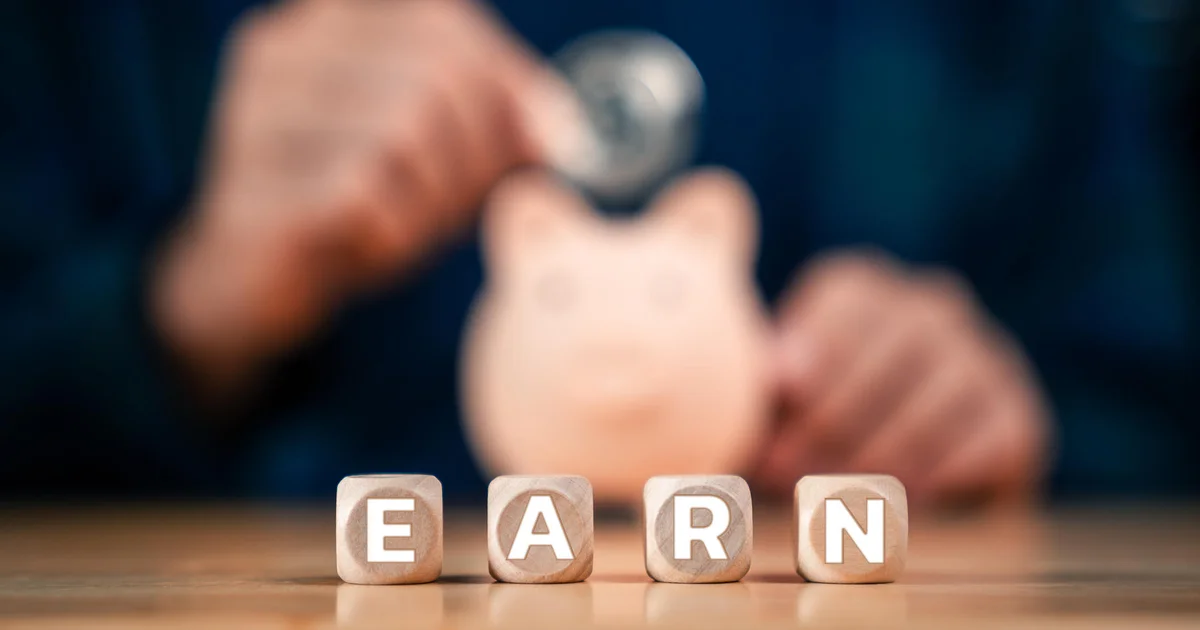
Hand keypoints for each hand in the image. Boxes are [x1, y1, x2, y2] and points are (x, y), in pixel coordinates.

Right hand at [152, 0, 571, 398]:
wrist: (246, 283)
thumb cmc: (349, 205)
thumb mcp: (431, 152)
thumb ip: (490, 120)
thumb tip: (560, 125)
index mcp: (327, 24)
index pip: (442, 18)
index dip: (507, 78)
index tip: (542, 140)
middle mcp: (283, 52)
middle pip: (435, 74)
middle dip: (480, 151)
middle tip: (468, 204)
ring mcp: (256, 117)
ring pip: (403, 132)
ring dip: (435, 200)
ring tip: (414, 230)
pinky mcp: (252, 188)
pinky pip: (363, 194)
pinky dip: (394, 232)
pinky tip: (374, 246)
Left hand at [754, 251, 1051, 507]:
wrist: (900, 466)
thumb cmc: (812, 424)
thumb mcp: (778, 396)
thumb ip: (770, 381)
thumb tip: (768, 379)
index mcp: (862, 290)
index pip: (849, 302)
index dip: (816, 340)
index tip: (783, 386)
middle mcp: (931, 308)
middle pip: (893, 348)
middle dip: (831, 416)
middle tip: (783, 468)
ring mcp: (984, 357)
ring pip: (938, 399)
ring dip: (878, 453)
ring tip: (827, 495)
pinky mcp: (1017, 414)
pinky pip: (987, 439)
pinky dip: (940, 471)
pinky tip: (900, 498)